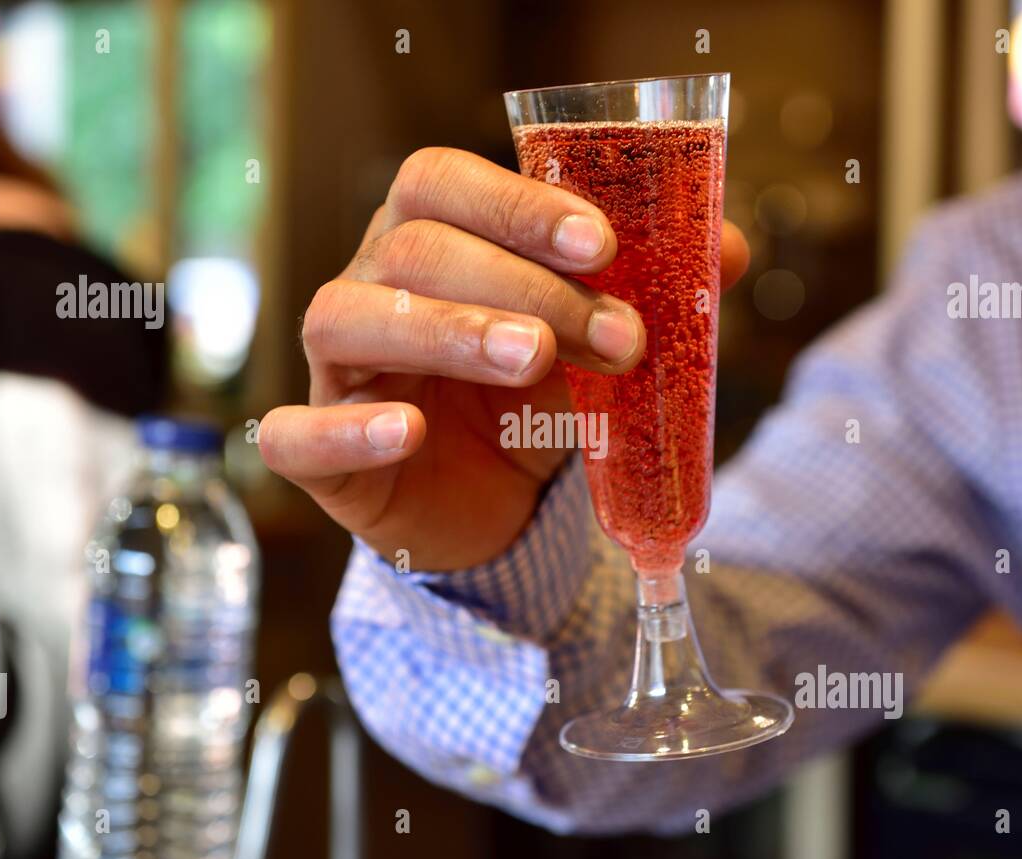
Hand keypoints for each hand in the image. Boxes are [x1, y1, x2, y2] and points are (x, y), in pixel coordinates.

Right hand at [260, 148, 749, 570]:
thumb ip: (649, 293)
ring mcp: (336, 371)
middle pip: (411, 248)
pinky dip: (346, 429)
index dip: (517, 203)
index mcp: (427, 243)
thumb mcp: (593, 347)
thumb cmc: (532, 409)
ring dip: (447, 331)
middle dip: (520, 283)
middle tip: (613, 335)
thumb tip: (728, 247)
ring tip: (533, 361)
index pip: (441, 183)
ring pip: (346, 318)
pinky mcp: (318, 453)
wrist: (493, 512)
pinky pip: (293, 433)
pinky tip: (408, 429)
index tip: (602, 245)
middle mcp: (369, 289)